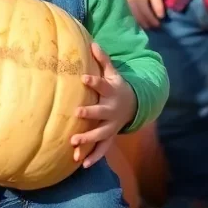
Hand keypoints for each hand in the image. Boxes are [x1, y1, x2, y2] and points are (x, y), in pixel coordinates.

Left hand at [71, 43, 137, 167]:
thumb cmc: (117, 87)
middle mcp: (111, 110)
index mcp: (111, 92)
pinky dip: (94, 156)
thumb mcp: (113, 73)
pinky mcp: (110, 137)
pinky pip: (103, 149)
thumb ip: (103, 60)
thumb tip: (92, 43)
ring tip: (73, 142)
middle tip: (76, 112)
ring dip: (88, 139)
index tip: (83, 77)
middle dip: (89, 113)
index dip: (93, 81)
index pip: (102, 85)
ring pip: (100, 133)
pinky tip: (82, 164)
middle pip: (100, 112)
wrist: (134, 105)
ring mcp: (111, 125)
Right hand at [121, 0, 164, 28]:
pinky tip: (139, 22)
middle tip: (154, 27)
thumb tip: (161, 16)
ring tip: (147, 26)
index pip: (147, 15)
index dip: (153, 22)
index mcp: (140, 0)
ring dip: (141, 24)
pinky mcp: (121, 6)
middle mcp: (131, 5)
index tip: (159, 25)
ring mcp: (125, 6)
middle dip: (148, 25)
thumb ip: (157, 2)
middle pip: (140, 20)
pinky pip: (129, 16)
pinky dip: (135, 21)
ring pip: (134, 20)